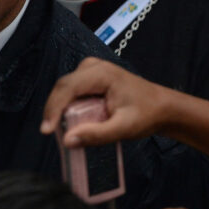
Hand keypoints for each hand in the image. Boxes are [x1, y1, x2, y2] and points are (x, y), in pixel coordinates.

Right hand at [40, 57, 170, 147]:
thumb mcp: (123, 128)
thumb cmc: (146, 114)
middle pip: (62, 87)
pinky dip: (67, 107)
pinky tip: (72, 120)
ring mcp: (90, 70)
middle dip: (54, 110)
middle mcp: (93, 67)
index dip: (53, 109)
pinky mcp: (89, 78)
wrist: (162, 107)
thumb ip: (96, 135)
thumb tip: (67, 141)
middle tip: (52, 133)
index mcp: (102, 74)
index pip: (67, 88)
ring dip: (60, 109)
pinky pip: (70, 93)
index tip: (47, 131)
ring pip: (64, 90)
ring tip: (64, 128)